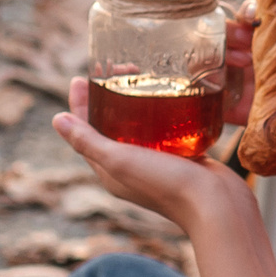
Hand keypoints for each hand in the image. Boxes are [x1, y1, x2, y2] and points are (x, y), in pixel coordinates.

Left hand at [54, 78, 275, 276]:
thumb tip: (57, 119)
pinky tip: (169, 93)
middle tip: (116, 69)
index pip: (86, 132)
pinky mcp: (181, 157)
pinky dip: (161, 111)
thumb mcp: (120, 160)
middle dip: (109, 97)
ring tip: (141, 75)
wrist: (219, 206)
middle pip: (112, 126)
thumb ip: (88, 142)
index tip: (80, 77)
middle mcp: (130, 168)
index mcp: (110, 171)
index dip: (80, 105)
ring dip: (136, 101)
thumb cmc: (167, 185)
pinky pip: (165, 130)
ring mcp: (156, 163)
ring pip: (139, 126)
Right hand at [231, 0, 275, 172]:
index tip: (254, 15)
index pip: (254, 23)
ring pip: (222, 70)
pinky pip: (224, 106)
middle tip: (245, 40)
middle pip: (231, 43)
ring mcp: (256, 91)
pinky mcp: (253, 117)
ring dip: (222, 61)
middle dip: (231, 35)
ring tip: (243, 61)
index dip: (248, 15)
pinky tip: (220, 86)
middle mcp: (263, 65)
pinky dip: (215, 96)